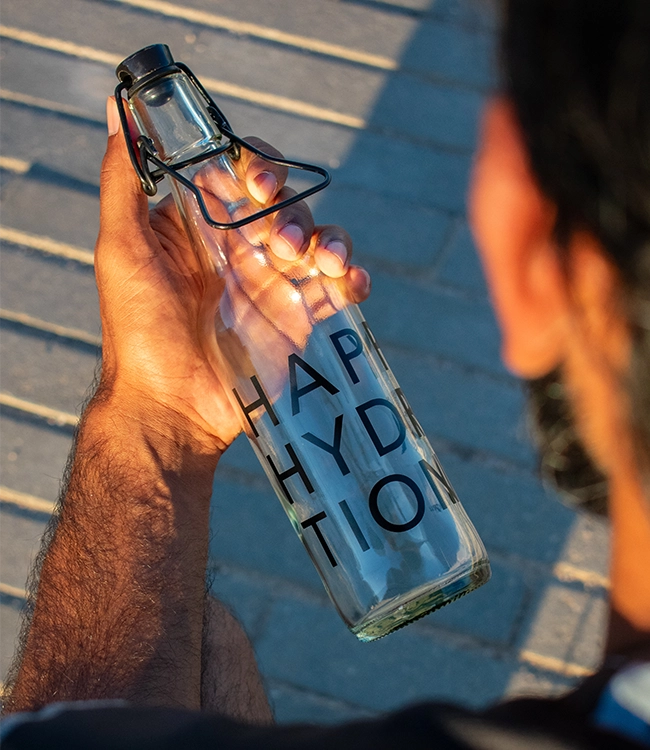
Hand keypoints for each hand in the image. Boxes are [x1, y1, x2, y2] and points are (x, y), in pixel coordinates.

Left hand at [95, 97, 370, 451]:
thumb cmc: (138, 332)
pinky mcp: (297, 318)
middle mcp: (239, 249)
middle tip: (280, 241)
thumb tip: (119, 109)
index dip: (258, 166)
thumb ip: (124, 182)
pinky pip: (336, 287)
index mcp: (201, 226)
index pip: (240, 173)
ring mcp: (272, 283)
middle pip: (286, 203)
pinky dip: (351, 277)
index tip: (258, 183)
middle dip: (293, 211)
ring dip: (328, 239)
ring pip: (318, 239)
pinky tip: (348, 283)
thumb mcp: (122, 251)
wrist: (170, 410)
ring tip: (320, 262)